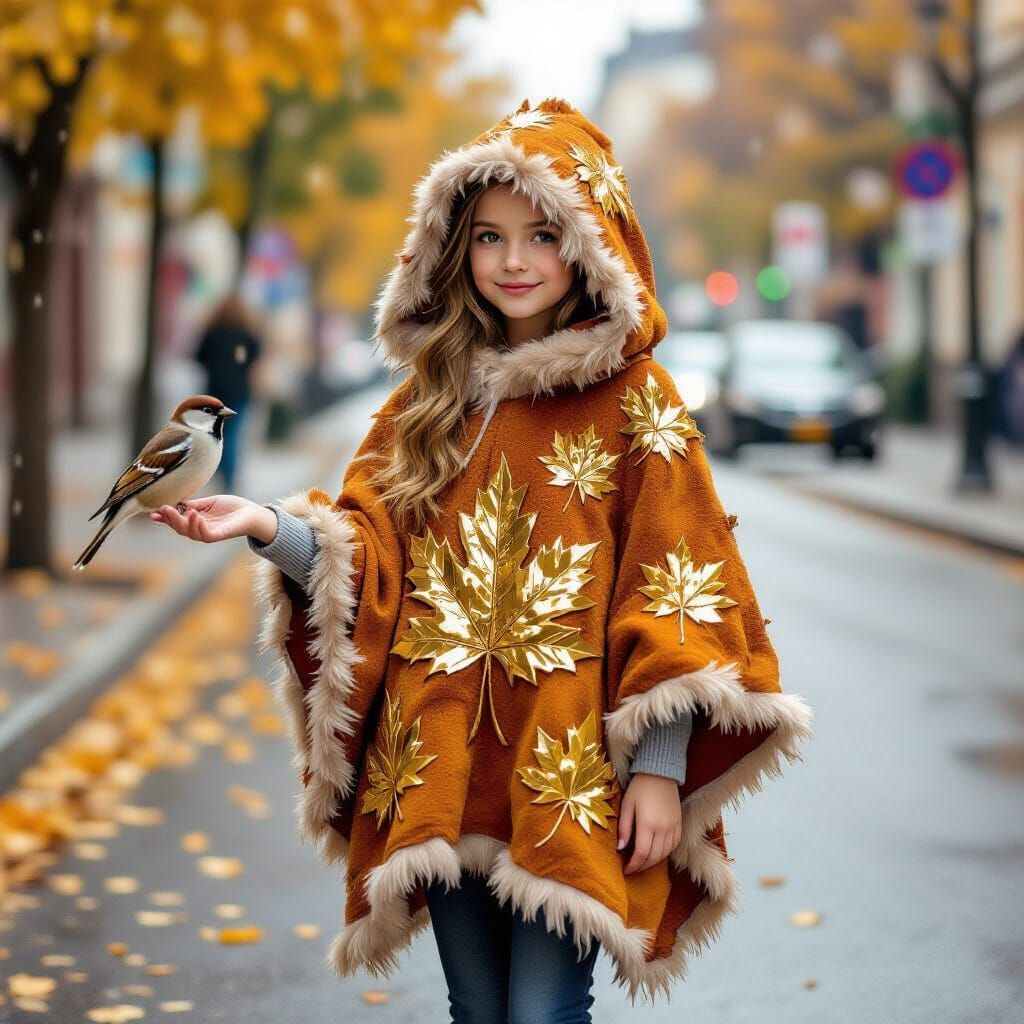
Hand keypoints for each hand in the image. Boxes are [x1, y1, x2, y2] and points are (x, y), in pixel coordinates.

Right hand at [149, 494, 266, 543]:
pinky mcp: (221, 534)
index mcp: (197, 521)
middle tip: (163, 509)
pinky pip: (207, 535)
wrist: (253, 513)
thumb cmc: (232, 508)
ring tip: (177, 511)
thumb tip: (175, 502)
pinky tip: (196, 516)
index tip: (153, 513)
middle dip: (170, 520)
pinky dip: (199, 527)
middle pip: (180, 529)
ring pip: (190, 533)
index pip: (177, 522)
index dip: (165, 519)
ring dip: (182, 522)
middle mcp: (201, 529)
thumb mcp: (209, 503)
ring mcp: (210, 533)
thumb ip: (193, 504)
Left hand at [617, 773, 682, 875]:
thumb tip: (620, 848)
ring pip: (665, 853)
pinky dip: (665, 853)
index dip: (633, 865)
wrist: (660, 772)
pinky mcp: (679, 823)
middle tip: (633, 869)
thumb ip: (624, 828)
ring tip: (643, 863)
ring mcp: (673, 826)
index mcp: (648, 824)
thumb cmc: (640, 786)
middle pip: (654, 857)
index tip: (626, 870)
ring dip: (654, 862)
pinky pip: (675, 845)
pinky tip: (657, 853)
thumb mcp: (627, 804)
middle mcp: (663, 828)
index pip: (642, 853)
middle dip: (642, 867)